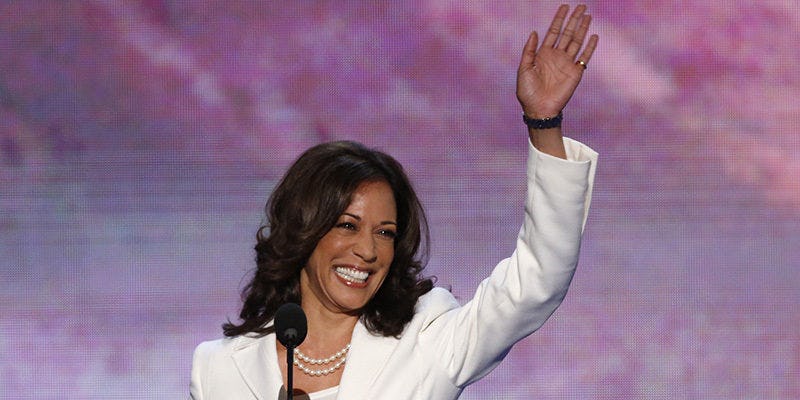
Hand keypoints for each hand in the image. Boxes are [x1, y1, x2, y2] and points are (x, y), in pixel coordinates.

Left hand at [516, 4, 597, 118]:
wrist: (538, 109)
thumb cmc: (527, 91)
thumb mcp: (523, 68)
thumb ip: (529, 50)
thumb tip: (534, 32)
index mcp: (543, 54)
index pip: (553, 32)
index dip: (559, 19)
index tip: (564, 6)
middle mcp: (557, 56)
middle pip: (567, 33)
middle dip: (574, 19)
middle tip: (581, 6)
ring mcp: (567, 63)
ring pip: (577, 41)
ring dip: (582, 28)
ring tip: (588, 16)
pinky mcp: (576, 72)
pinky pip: (584, 57)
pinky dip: (590, 47)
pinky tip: (594, 36)